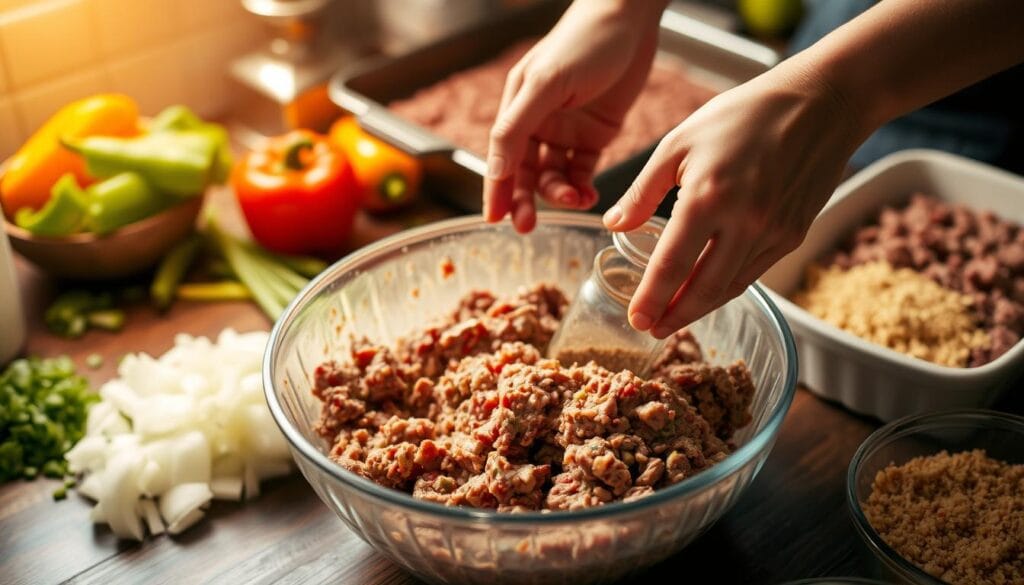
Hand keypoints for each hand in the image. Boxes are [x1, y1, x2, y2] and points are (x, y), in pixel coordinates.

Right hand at [483, 0, 666, 232]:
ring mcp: (568, 130)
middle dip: (525, 200)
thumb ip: (517, 128)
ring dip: (560, 193)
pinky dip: (584, 186)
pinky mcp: (596, 134)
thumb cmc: (584, 42)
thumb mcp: (546, 84)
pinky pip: (583, 170)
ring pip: (555, 175)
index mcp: (518, 107)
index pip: (501, 156)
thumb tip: (496, 171)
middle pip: (525, 172)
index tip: (493, 219)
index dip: (496, 189)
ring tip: (576, 198)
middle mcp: (539, 121)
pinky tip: (588, 196)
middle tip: (528, 226)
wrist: (630, 18)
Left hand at [604, 63, 868, 337]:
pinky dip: (727, 287)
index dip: (651, 299)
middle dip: (674, 317)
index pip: (671, 265)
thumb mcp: (679, 142)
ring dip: (700, 309)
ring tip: (674, 318)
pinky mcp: (793, 235)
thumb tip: (613, 225)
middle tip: (651, 329)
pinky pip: (753, 273)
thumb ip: (643, 190)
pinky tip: (708, 289)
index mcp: (707, 197)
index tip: (635, 319)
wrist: (821, 103)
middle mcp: (744, 222)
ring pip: (730, 287)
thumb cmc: (743, 115)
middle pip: (703, 290)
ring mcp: (773, 232)